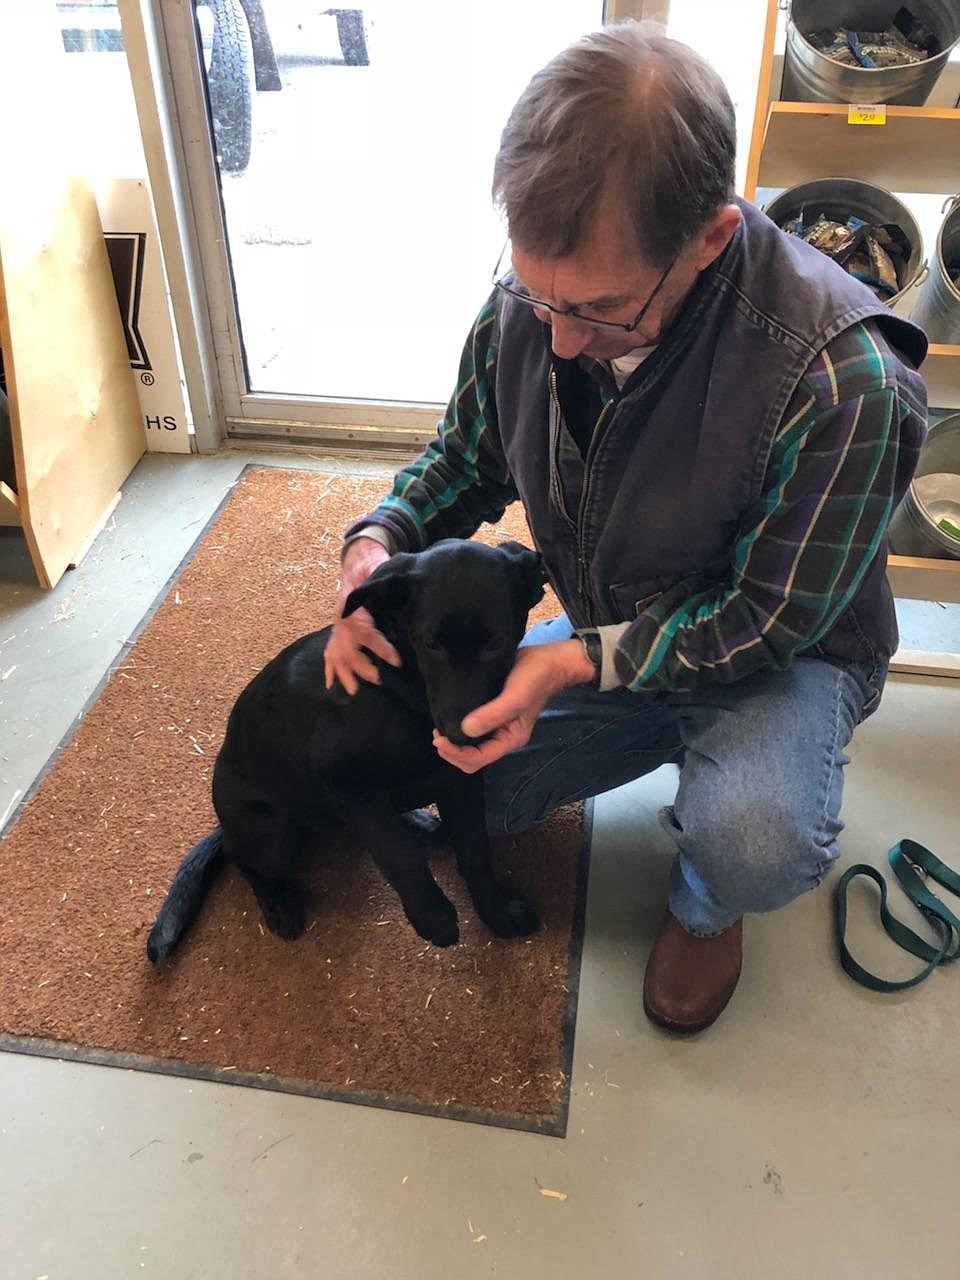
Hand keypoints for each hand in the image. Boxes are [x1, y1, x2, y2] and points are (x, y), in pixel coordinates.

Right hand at [324, 537, 400, 694]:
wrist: (357, 563)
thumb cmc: (371, 568)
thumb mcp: (379, 570)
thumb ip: (383, 584)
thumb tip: (397, 594)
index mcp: (353, 607)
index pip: (367, 632)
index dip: (381, 648)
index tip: (396, 661)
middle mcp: (342, 620)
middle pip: (348, 647)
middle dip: (361, 665)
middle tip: (377, 679)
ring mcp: (338, 627)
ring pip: (337, 653)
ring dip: (344, 672)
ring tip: (353, 690)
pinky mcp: (338, 632)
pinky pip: (330, 651)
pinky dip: (329, 668)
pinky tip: (329, 684)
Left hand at [432, 639, 594, 773]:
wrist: (548, 660)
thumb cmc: (535, 678)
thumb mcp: (515, 696)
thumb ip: (493, 714)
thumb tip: (465, 728)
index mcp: (510, 739)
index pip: (478, 758)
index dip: (456, 754)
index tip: (439, 738)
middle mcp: (503, 736)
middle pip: (473, 758)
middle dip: (453, 752)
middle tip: (436, 735)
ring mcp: (498, 726)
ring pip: (472, 746)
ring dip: (454, 742)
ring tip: (440, 728)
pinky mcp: (493, 713)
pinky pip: (474, 729)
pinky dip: (460, 729)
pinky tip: (450, 717)